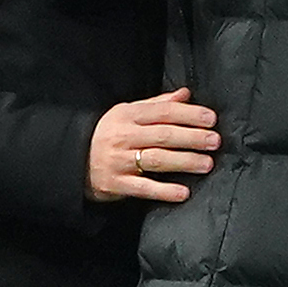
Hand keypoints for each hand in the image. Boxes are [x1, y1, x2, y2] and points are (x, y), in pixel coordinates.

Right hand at [89, 88, 219, 203]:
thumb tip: (185, 94)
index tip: (210, 118)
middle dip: (192, 138)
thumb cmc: (107, 134)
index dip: (188, 114)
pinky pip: (144, 188)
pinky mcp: (117, 184)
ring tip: (206, 163)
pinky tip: (184, 192)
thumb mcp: (127, 113)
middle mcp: (124, 136)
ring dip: (184, 161)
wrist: (72, 159)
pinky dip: (164, 191)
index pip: (163, 112)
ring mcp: (120, 161)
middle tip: (215, 141)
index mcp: (128, 116)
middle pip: (164, 135)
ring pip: (157, 160)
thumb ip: (157, 105)